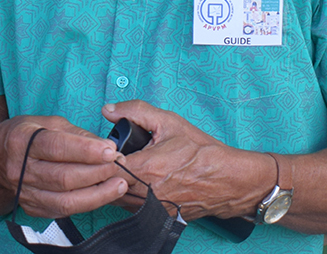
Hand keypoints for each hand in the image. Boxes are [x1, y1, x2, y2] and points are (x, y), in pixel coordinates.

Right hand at [0, 114, 127, 218]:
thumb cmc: (22, 136)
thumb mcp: (44, 122)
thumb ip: (75, 134)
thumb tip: (105, 146)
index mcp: (23, 141)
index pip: (57, 148)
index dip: (86, 150)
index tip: (111, 150)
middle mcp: (21, 169)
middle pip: (64, 177)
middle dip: (97, 173)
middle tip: (120, 166)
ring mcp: (25, 192)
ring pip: (65, 200)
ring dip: (97, 194)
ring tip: (119, 185)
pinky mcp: (31, 208)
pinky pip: (62, 211)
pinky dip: (85, 204)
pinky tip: (102, 195)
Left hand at [102, 101, 273, 220]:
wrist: (228, 180)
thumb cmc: (201, 151)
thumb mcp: (169, 122)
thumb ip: (135, 112)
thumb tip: (108, 110)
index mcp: (144, 170)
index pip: (103, 166)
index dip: (98, 155)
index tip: (102, 147)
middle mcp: (144, 194)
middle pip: (106, 184)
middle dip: (103, 169)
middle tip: (109, 155)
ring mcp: (150, 209)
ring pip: (115, 198)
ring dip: (112, 183)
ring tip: (121, 166)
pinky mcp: (155, 217)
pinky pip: (129, 207)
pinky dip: (125, 194)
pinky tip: (132, 181)